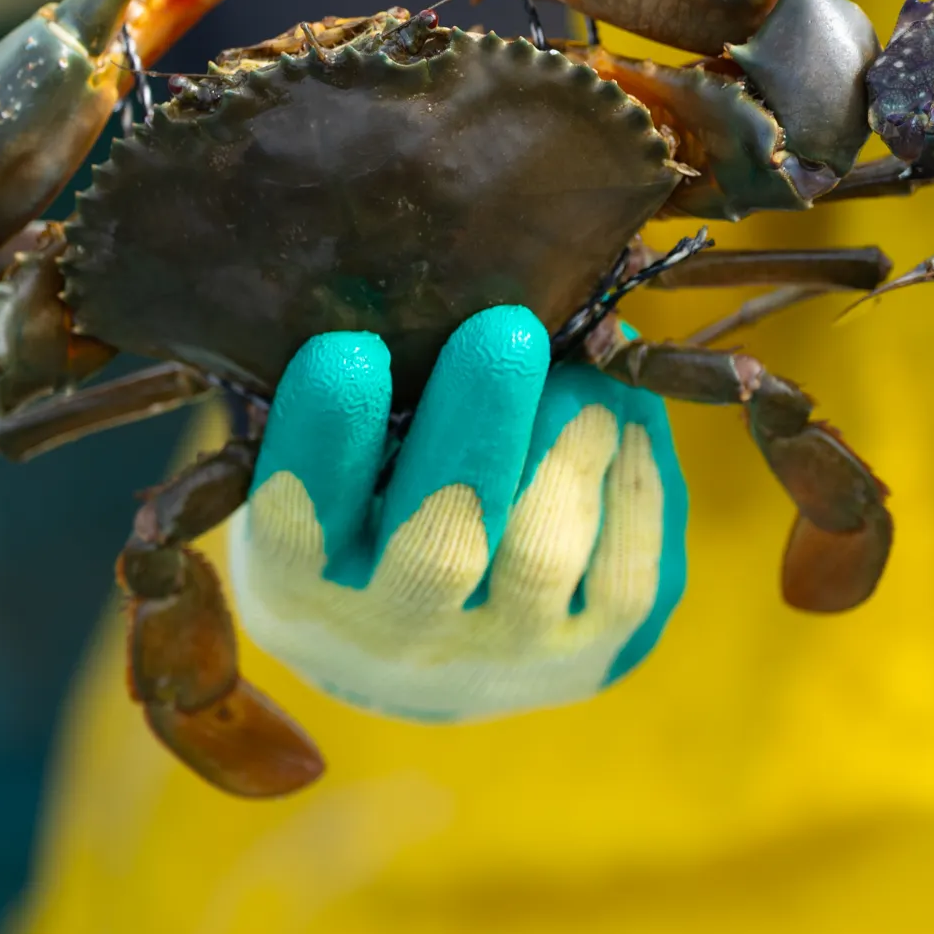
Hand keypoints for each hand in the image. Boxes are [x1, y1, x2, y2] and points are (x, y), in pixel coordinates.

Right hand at [229, 308, 685, 719]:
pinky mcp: (597, 652)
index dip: (325, 441)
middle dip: (476, 434)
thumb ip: (357, 401)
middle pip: (440, 546)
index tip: (346, 351)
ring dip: (567, 445)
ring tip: (579, 366)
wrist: (428, 653)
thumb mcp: (329, 467)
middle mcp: (400, 635)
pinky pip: (628, 566)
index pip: (301, 520)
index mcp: (302, 586)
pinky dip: (631, 472)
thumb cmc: (367, 516)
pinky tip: (620, 403)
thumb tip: (445, 279)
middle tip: (506, 332)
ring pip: (543, 555)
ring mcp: (505, 654)